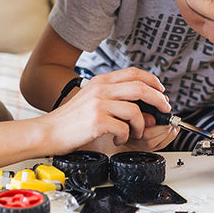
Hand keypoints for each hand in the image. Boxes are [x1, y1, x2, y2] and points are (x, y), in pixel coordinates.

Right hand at [45, 68, 167, 151]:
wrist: (49, 131)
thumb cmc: (71, 120)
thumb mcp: (92, 100)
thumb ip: (116, 99)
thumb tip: (144, 109)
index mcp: (101, 81)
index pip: (134, 73)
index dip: (153, 81)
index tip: (161, 91)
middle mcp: (101, 89)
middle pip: (140, 87)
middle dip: (158, 99)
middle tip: (165, 110)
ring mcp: (99, 104)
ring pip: (135, 111)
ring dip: (141, 125)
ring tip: (135, 132)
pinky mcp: (97, 121)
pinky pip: (124, 128)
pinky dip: (125, 136)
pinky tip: (117, 139)